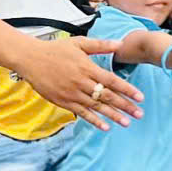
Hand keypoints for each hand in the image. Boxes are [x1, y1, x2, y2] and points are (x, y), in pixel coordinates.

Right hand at [23, 36, 141, 127]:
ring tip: (127, 122)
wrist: (31, 59)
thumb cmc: (55, 50)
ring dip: (113, 116)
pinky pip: (82, 113)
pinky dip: (94, 121)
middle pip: (107, 96)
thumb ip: (101, 45)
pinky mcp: (63, 102)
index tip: (140, 97)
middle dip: (125, 105)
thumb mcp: (79, 43)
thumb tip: (120, 44)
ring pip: (96, 107)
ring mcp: (72, 94)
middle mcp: (81, 82)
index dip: (127, 89)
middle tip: (139, 114)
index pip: (112, 81)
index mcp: (87, 67)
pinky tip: (105, 127)